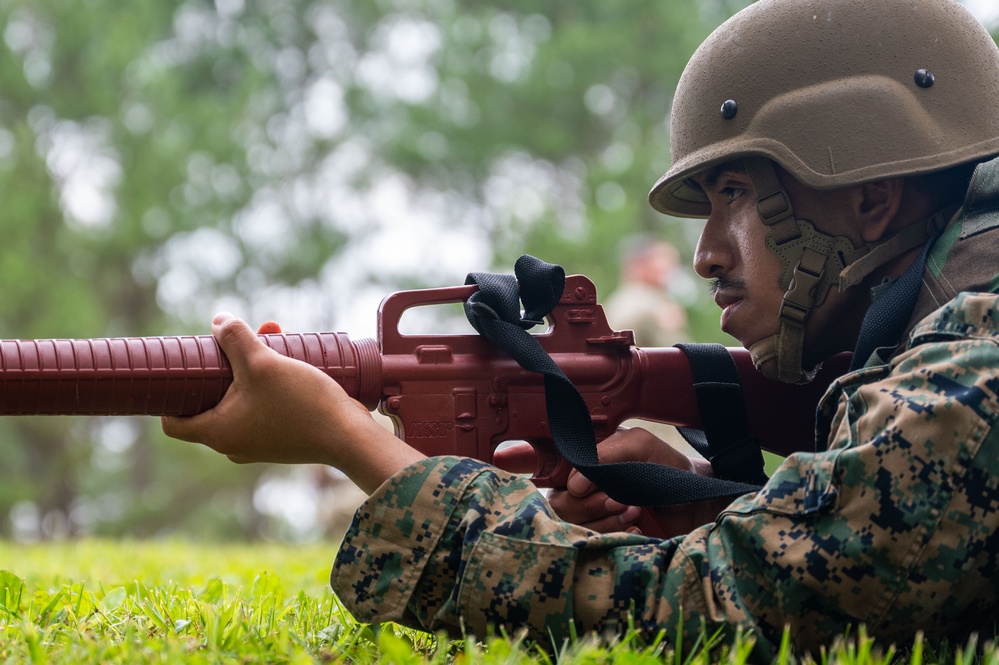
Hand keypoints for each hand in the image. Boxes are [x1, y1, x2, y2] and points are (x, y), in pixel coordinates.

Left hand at [161, 313, 423, 492]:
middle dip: (225, 367)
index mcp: (217, 433)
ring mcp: (260, 445)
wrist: (350, 437)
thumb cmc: (302, 404)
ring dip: (252, 371)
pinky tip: (289, 363)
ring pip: (242, 402)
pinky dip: (270, 386)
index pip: (172, 423)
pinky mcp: (283, 440)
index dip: (171, 395)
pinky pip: (264, 409)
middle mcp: (234, 445)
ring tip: (273, 342)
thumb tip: (217, 321)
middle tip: (238, 343)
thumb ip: (235, 339)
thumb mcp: (263, 363)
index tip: (184, 370)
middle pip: (211, 403)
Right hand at [498, 428, 727, 536]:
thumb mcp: (640, 445)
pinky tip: (634, 525)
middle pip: (554, 501)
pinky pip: (587, 543)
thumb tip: (574, 481)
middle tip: (619, 495)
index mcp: (580, 462)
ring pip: (569, 524)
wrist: (698, 504)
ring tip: (633, 507)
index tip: (510, 459)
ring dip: (602, 516)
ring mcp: (587, 519)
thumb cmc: (668, 470)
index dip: (520, 461)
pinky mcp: (598, 543)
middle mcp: (577, 490)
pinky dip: (612, 533)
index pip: (537, 463)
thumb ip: (606, 452)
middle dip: (587, 500)